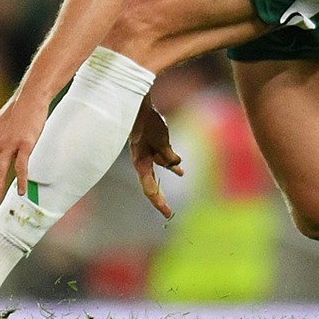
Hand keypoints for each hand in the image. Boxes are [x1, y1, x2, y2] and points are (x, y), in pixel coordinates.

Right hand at [129, 97, 183, 218]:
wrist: (139, 105)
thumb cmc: (147, 122)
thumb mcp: (160, 138)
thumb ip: (167, 153)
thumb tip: (175, 164)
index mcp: (140, 162)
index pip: (149, 188)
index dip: (158, 202)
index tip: (167, 213)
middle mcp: (142, 161)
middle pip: (152, 184)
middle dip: (160, 198)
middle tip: (168, 212)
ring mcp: (147, 153)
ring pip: (160, 168)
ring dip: (170, 173)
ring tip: (179, 181)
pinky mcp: (152, 145)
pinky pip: (163, 158)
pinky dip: (171, 163)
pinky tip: (179, 169)